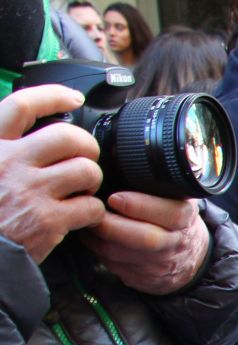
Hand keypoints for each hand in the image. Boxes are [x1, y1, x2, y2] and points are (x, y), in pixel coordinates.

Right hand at [0, 85, 105, 262]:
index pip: (22, 106)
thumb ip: (6, 149)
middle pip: (67, 136)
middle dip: (86, 147)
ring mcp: (30, 190)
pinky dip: (94, 212)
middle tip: (84, 160)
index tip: (74, 98)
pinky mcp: (49, 219)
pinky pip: (91, 206)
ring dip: (92, 181)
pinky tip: (82, 216)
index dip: (53, 95)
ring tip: (82, 190)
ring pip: (85, 169)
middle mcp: (10, 163)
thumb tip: (31, 131)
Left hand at [80, 192, 208, 293]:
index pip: (170, 214)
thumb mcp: (178, 199)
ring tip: (86, 221)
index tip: (115, 197)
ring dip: (96, 237)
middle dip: (111, 225)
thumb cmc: (174, 221)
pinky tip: (93, 237)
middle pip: (144, 238)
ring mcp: (158, 265)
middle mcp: (174, 244)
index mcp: (185, 219)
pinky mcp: (142, 280)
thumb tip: (122, 161)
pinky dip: (97, 251)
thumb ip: (159, 186)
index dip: (139, 206)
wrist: (190, 259)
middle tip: (93, 211)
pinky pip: (113, 265)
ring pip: (120, 254)